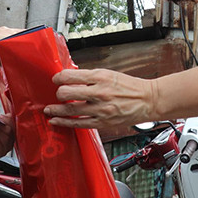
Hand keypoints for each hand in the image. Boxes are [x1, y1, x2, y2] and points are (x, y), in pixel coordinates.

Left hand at [43, 68, 157, 128]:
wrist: (148, 100)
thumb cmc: (129, 86)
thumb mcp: (109, 74)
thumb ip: (89, 77)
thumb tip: (70, 79)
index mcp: (100, 77)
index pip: (70, 76)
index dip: (58, 77)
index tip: (56, 79)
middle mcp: (99, 93)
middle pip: (66, 93)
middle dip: (58, 93)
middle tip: (57, 94)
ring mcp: (100, 110)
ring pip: (69, 110)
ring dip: (55, 110)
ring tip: (49, 109)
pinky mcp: (102, 123)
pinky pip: (78, 123)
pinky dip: (64, 122)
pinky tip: (57, 121)